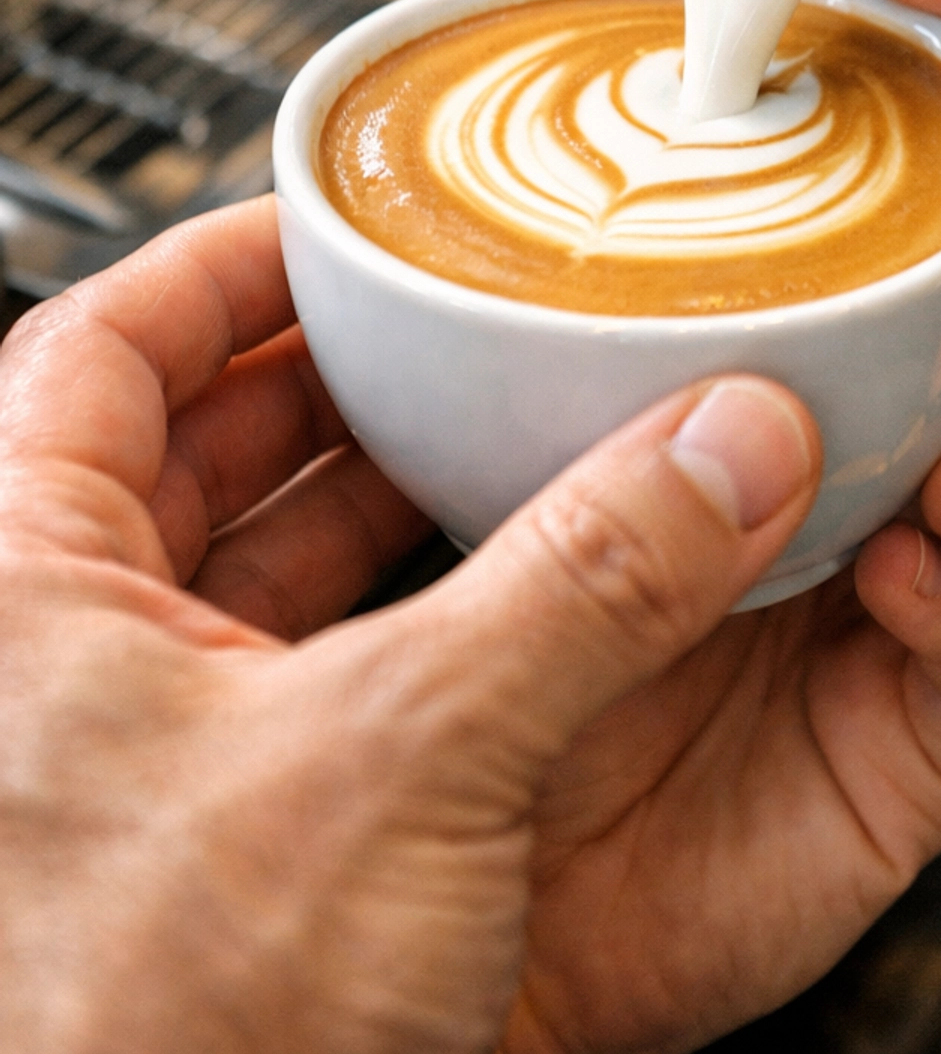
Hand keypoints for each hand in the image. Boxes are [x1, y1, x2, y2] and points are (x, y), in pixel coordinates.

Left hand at [0, 197, 940, 1053]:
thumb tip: (728, 443)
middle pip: (260, 445)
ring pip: (356, 571)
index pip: (114, 349)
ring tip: (635, 424)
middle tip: (532, 304)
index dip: (227, 256)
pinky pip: (456, 695)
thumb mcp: (381, 768)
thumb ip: (578, 584)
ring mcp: (255, 770)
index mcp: (46, 598)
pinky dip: (553, 632)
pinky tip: (667, 592)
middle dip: (400, 370)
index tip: (341, 209)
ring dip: (501, 498)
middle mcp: (135, 668)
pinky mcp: (370, 876)